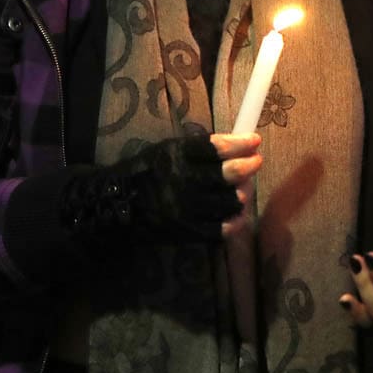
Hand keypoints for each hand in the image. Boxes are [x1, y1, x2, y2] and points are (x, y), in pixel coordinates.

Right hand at [65, 133, 260, 242]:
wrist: (117, 206)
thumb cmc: (147, 172)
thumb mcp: (166, 150)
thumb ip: (198, 149)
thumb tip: (238, 144)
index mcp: (174, 156)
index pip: (215, 148)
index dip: (240, 143)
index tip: (254, 140)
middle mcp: (180, 181)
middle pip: (228, 174)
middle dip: (248, 166)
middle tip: (256, 162)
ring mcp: (184, 209)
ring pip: (230, 201)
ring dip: (243, 193)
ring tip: (243, 188)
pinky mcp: (186, 232)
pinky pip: (222, 228)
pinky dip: (235, 220)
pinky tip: (238, 213)